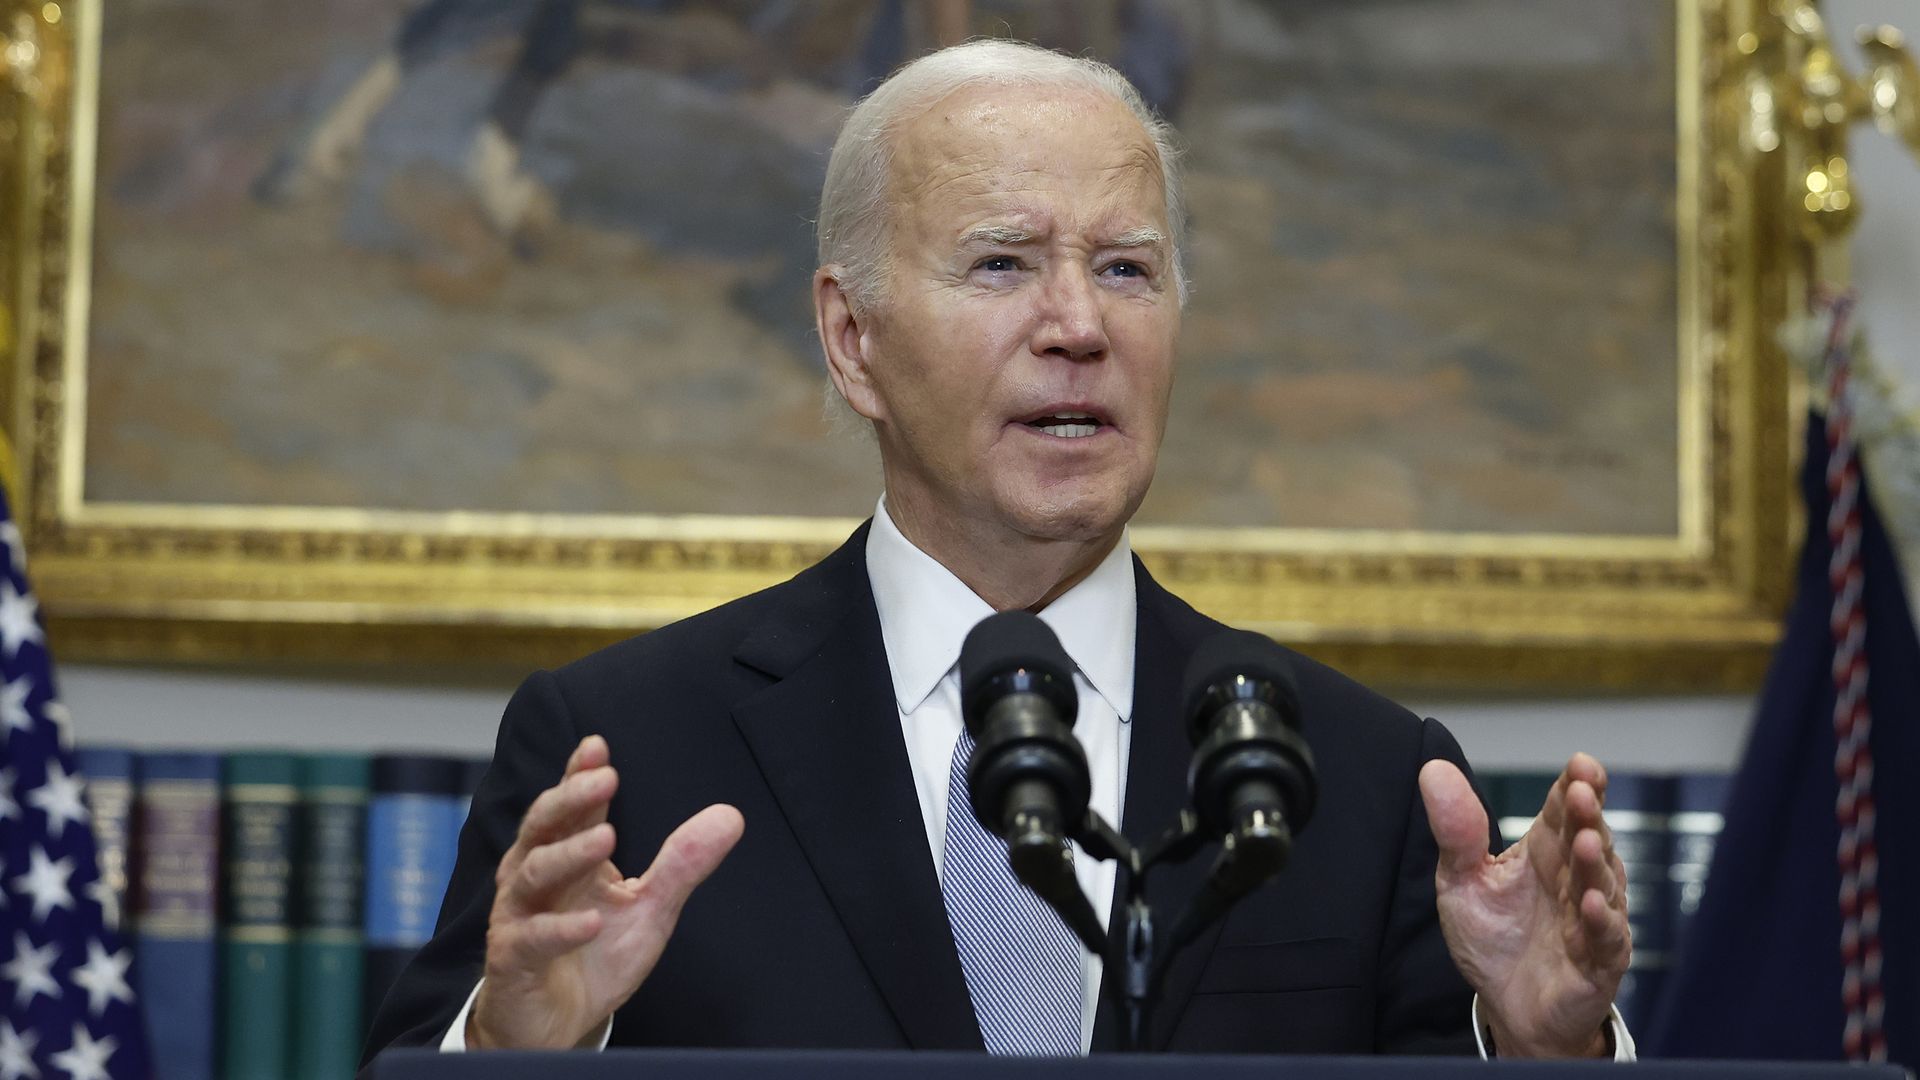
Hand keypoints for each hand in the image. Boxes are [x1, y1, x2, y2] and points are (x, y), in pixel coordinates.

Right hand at [468, 734, 744, 1048]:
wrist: (555, 1025)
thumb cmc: (594, 955)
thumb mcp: (649, 908)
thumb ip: (682, 864)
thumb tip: (731, 816)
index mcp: (566, 855)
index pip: (570, 806)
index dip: (578, 774)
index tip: (598, 746)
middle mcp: (534, 876)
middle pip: (543, 826)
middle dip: (572, 799)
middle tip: (606, 779)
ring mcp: (519, 916)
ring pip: (534, 873)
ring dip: (569, 854)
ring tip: (606, 837)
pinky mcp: (513, 959)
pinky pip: (532, 938)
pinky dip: (560, 928)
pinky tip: (591, 920)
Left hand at [1418, 752, 1629, 1057]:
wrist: (1506, 1006)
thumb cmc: (1493, 937)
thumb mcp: (1461, 881)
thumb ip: (1455, 831)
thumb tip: (1432, 768)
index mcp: (1545, 852)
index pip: (1563, 810)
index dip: (1575, 785)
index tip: (1580, 764)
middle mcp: (1575, 878)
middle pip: (1588, 837)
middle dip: (1588, 815)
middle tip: (1582, 791)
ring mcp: (1592, 918)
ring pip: (1602, 883)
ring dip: (1595, 863)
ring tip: (1585, 842)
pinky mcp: (1599, 961)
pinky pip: (1606, 938)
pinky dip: (1602, 921)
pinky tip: (1593, 903)